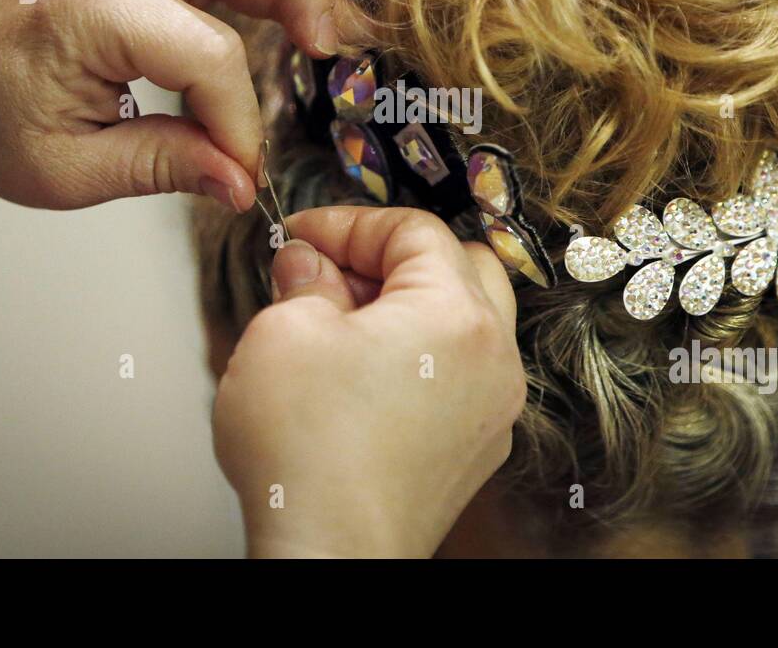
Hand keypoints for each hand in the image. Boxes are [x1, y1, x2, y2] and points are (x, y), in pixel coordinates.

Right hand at [212, 206, 524, 557]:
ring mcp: (492, 407)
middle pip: (459, 266)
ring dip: (409, 307)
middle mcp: (493, 358)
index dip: (349, 223)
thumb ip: (304, 280)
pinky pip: (460, 375)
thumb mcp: (283, 333)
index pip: (415, 229)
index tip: (304, 236)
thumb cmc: (310, 457)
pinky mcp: (477, 447)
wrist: (328, 555)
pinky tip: (364, 378)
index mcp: (456, 314)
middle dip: (391, 258)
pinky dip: (421, 357)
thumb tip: (309, 264)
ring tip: (342, 326)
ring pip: (465, 321)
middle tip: (329, 273)